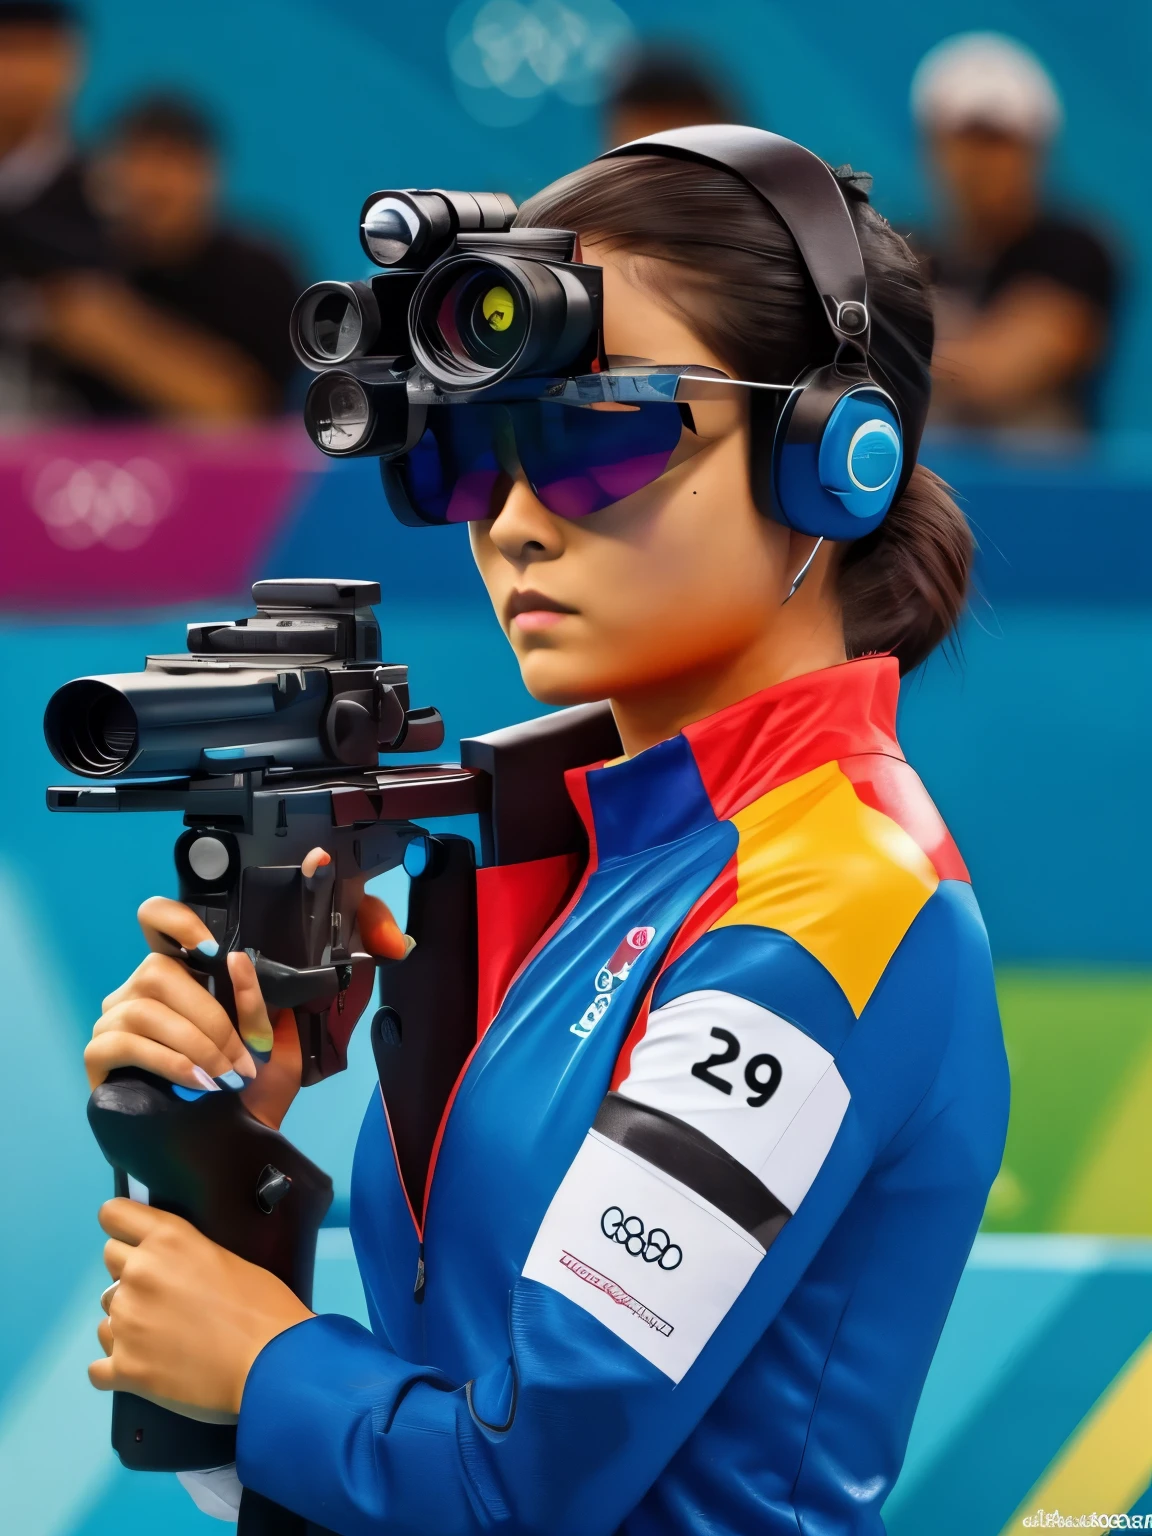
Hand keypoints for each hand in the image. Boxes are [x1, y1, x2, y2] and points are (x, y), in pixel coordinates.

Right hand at [86, 847, 410, 1129]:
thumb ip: (275, 999)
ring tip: (226, 1076)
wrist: (235, 1146)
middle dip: (212, 1015)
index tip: (211, 948)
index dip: (175, 920)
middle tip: (245, 1054)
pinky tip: (197, 1081)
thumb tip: (247, 960)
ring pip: (144, 1007)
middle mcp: (142, 990)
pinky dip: (168, 1060)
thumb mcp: (280, 1042)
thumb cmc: (254, 1092)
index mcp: (185, 974)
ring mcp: (115, 1021)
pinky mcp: (99, 1058)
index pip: (157, 920)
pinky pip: (123, 1042)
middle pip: (160, 970)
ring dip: (197, 1043)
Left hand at [91, 1199, 311, 1420]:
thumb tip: (167, 1271)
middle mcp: (138, 1273)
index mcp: (167, 1239)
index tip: (136, 1242)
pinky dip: (120, 1370)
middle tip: (165, 1298)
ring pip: (106, 1316)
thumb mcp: (226, 1259)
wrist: (271, 1364)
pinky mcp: (123, 1367)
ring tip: (165, 1341)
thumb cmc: (263, 1306)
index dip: (123, 1228)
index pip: (113, 1215)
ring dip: (128, 1325)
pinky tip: (149, 1371)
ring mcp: (126, 1321)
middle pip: (110, 1261)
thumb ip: (185, 1257)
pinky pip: (99, 1367)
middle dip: (131, 1274)